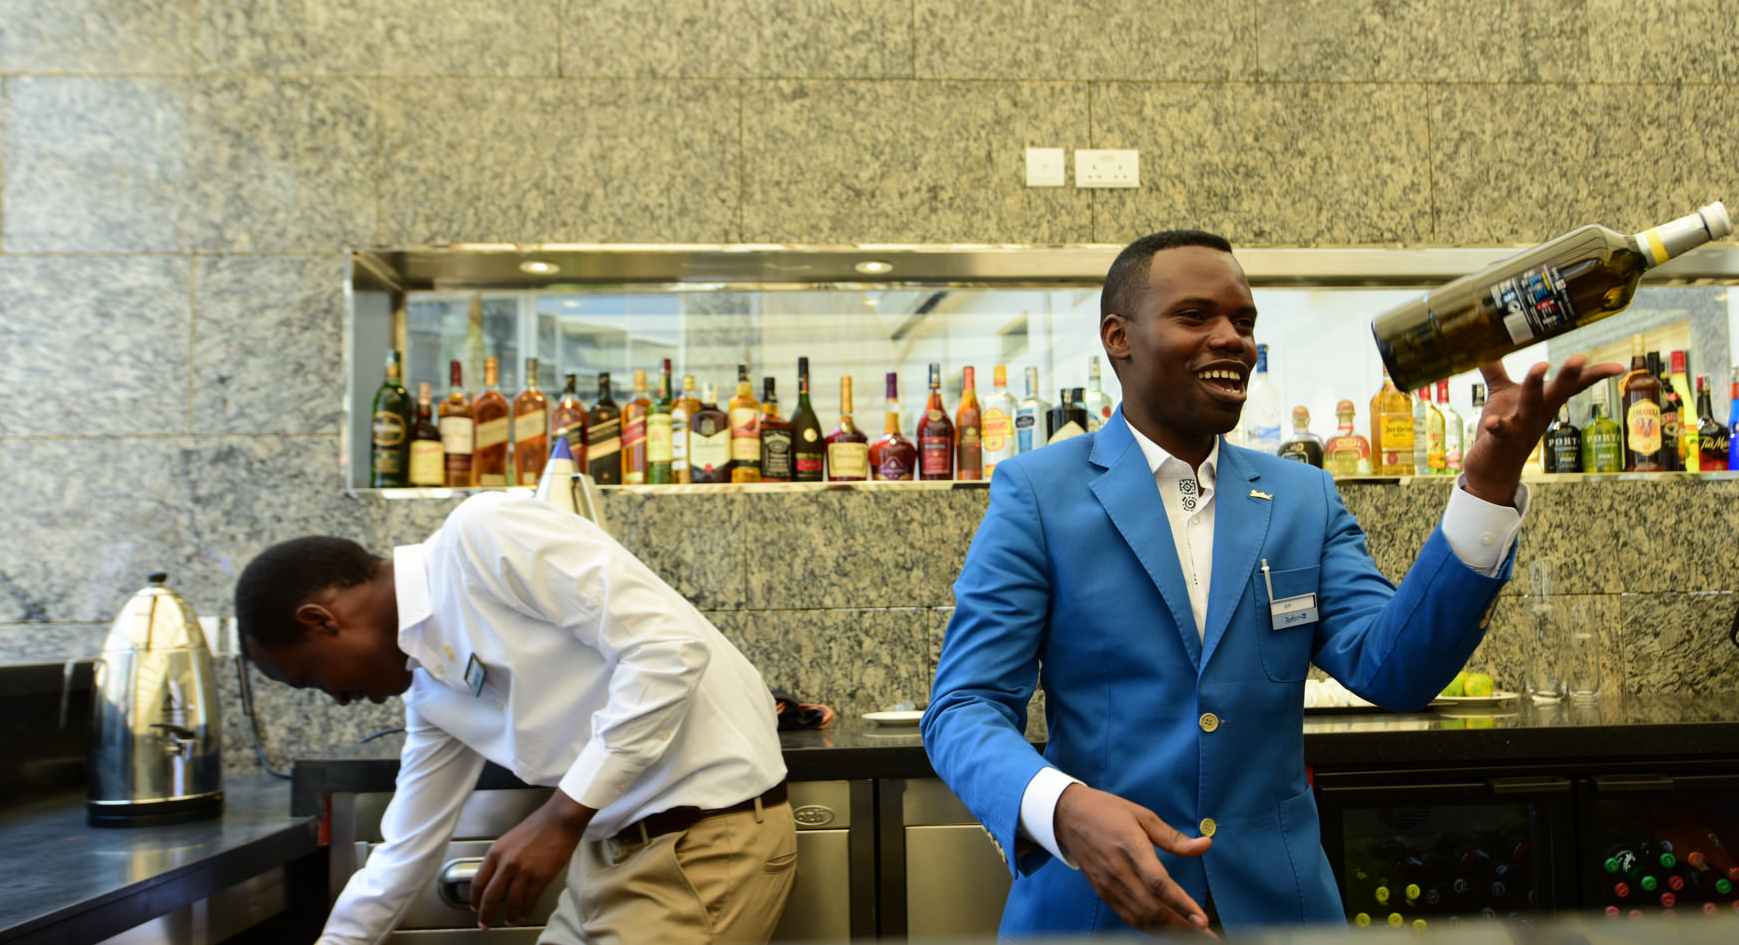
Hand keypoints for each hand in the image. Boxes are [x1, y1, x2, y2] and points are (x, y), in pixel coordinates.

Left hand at [471, 791, 593, 928]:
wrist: (560, 818)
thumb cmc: (539, 825)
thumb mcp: (510, 839)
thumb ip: (502, 858)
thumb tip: (497, 878)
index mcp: (496, 851)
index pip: (478, 881)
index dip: (474, 899)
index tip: (474, 907)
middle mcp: (507, 863)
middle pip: (490, 897)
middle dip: (486, 914)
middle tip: (484, 923)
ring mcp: (524, 871)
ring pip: (511, 902)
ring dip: (510, 916)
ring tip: (510, 921)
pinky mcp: (541, 877)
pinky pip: (530, 900)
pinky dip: (526, 910)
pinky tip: (524, 913)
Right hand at [1053, 784, 1216, 935]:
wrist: (1069, 816)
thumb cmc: (1109, 812)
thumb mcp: (1144, 816)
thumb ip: (1174, 838)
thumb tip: (1206, 845)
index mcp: (1130, 847)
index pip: (1158, 883)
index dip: (1181, 904)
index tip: (1203, 920)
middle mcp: (1117, 870)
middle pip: (1151, 909)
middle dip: (1181, 926)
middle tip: (1207, 935)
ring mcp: (1108, 885)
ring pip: (1140, 918)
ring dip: (1167, 931)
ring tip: (1192, 935)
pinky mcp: (1102, 892)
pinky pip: (1128, 916)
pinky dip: (1149, 927)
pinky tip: (1166, 929)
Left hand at [1461, 355, 1625, 505]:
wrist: (1492, 471)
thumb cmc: (1504, 428)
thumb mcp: (1501, 395)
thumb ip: (1496, 370)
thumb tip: (1489, 346)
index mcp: (1544, 401)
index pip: (1572, 386)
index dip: (1594, 375)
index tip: (1618, 366)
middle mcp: (1538, 414)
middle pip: (1558, 392)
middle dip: (1569, 375)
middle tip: (1581, 357)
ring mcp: (1522, 427)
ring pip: (1532, 405)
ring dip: (1535, 386)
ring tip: (1541, 365)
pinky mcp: (1502, 440)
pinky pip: (1501, 431)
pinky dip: (1498, 425)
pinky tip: (1492, 422)